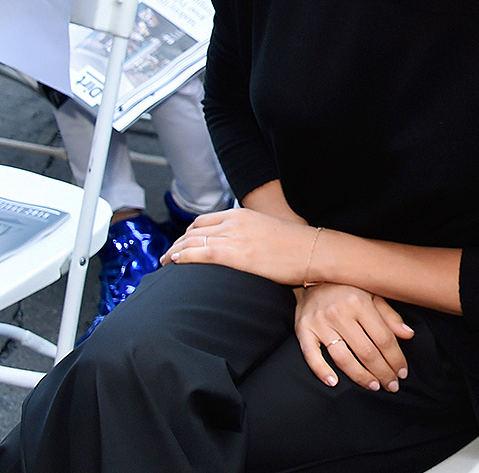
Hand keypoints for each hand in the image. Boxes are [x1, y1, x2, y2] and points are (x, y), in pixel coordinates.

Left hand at [162, 207, 326, 284]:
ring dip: (174, 251)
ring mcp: (234, 237)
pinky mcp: (236, 255)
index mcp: (242, 215)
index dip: (188, 234)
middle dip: (177, 243)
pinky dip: (183, 256)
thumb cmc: (297, 246)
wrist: (314, 251)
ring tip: (165, 263)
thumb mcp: (269, 231)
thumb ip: (250, 234)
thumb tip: (243, 249)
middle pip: (193, 230)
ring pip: (192, 241)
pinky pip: (200, 253)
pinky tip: (174, 262)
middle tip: (168, 256)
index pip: (204, 221)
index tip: (181, 245)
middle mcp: (234, 222)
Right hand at [294, 283, 413, 391]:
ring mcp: (320, 323)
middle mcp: (340, 313)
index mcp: (360, 302)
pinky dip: (322, 371)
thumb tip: (408, 335)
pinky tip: (334, 382)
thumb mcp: (372, 294)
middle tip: (391, 386)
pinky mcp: (303, 330)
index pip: (383, 338)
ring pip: (342, 357)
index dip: (395, 358)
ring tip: (373, 386)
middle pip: (366, 351)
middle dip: (382, 371)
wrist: (311, 274)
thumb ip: (389, 315)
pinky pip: (311, 355)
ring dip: (360, 376)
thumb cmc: (346, 287)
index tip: (403, 372)